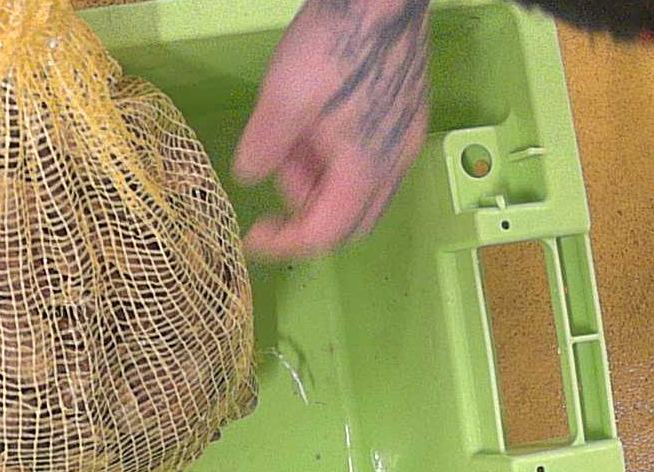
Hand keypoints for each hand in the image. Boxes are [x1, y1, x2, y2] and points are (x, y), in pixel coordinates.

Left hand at [234, 0, 431, 258]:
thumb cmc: (335, 46)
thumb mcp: (282, 100)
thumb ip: (263, 149)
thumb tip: (248, 176)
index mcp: (367, 170)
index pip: (325, 233)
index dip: (285, 243)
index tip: (252, 236)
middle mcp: (395, 164)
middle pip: (349, 220)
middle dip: (305, 211)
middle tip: (276, 169)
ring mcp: (405, 141)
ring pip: (359, 191)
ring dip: (318, 179)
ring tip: (291, 133)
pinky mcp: (405, 119)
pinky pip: (369, 162)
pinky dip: (336, 159)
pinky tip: (314, 123)